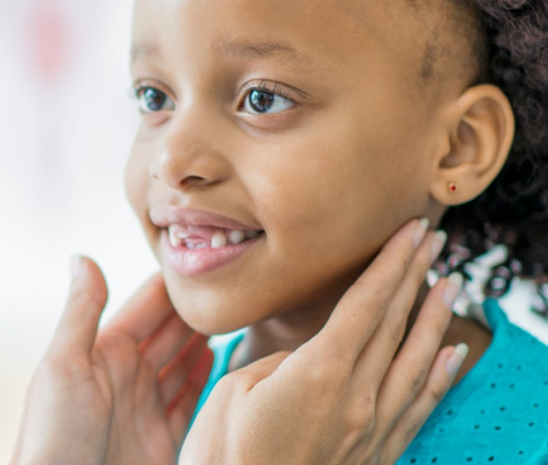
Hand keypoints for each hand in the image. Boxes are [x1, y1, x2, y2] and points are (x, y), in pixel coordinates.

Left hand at [10, 256, 213, 464]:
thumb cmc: (53, 436)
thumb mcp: (64, 366)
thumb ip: (81, 312)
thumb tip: (81, 256)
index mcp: (102, 353)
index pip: (144, 308)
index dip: (170, 285)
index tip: (201, 258)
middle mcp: (126, 376)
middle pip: (169, 333)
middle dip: (195, 310)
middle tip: (231, 285)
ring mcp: (144, 408)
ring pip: (182, 364)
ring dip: (204, 341)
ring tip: (235, 316)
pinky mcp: (161, 440)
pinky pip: (189, 403)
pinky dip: (205, 382)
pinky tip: (221, 360)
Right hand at [180, 219, 465, 464]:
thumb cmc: (223, 457)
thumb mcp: (234, 392)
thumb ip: (279, 365)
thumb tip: (303, 357)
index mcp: (317, 375)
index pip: (364, 305)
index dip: (388, 264)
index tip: (409, 231)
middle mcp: (355, 399)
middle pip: (393, 325)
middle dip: (414, 276)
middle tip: (433, 237)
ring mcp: (370, 430)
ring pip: (415, 362)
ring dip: (434, 318)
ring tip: (451, 282)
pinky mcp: (374, 456)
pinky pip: (418, 409)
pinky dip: (439, 378)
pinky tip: (451, 356)